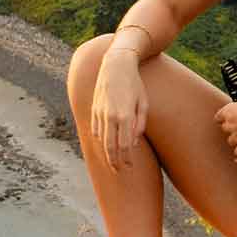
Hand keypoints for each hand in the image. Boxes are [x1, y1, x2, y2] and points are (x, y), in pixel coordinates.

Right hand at [88, 44, 154, 177]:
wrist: (116, 65)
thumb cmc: (134, 84)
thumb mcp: (143, 102)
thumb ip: (139, 124)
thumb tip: (133, 143)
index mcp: (124, 116)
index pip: (124, 146)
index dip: (127, 159)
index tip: (130, 167)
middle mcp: (110, 116)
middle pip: (110, 147)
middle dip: (115, 162)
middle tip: (120, 171)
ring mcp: (99, 113)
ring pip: (101, 140)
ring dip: (106, 154)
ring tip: (112, 163)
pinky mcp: (94, 109)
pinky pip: (95, 130)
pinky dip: (99, 141)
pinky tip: (104, 146)